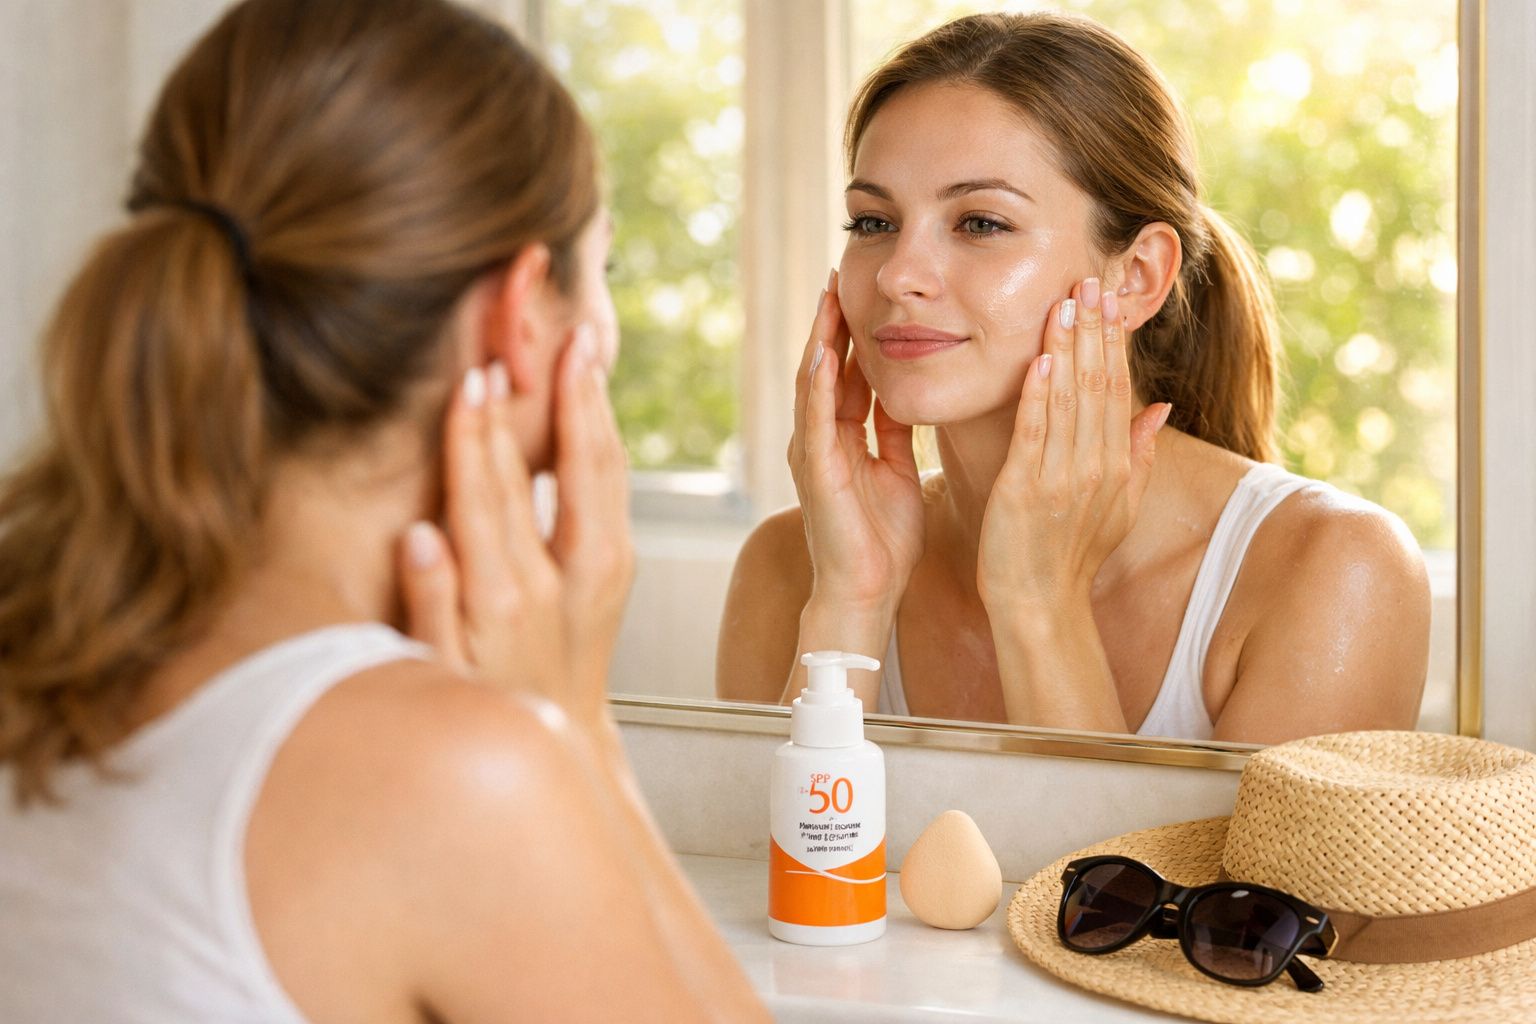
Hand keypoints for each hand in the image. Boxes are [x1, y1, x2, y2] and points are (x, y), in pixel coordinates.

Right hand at [398, 326, 634, 725]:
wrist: (562, 734)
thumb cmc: (482, 698)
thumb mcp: (436, 668)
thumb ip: (426, 602)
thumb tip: (419, 536)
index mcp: (504, 599)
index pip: (484, 498)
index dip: (477, 436)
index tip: (471, 381)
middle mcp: (562, 579)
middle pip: (547, 473)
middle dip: (536, 403)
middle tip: (529, 341)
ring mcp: (601, 570)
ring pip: (598, 470)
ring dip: (588, 406)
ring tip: (581, 348)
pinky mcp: (619, 562)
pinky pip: (614, 484)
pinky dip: (605, 433)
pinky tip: (596, 394)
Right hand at [789, 270, 925, 614]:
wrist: (867, 593)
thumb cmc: (883, 541)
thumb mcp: (897, 470)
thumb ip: (894, 432)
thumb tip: (904, 392)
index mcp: (843, 438)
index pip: (846, 372)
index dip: (853, 331)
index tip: (864, 289)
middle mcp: (820, 439)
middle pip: (824, 367)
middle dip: (831, 320)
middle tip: (840, 270)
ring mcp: (813, 453)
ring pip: (813, 383)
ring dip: (819, 338)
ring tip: (828, 294)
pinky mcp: (815, 472)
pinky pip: (814, 419)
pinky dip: (816, 384)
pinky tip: (823, 351)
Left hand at [977, 278, 1169, 614]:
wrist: (1041, 602)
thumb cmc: (1073, 555)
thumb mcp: (1120, 504)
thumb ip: (1139, 452)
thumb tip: (1162, 405)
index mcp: (1116, 465)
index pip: (1117, 388)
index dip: (1112, 340)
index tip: (1106, 298)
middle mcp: (1095, 466)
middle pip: (1098, 385)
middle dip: (1094, 330)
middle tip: (1088, 279)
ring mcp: (1061, 478)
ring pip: (1069, 400)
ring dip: (1066, 348)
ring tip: (1065, 302)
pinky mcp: (1025, 489)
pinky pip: (1035, 432)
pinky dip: (1039, 394)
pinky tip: (1040, 358)